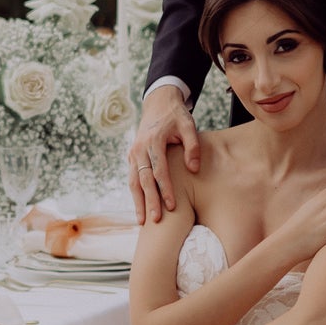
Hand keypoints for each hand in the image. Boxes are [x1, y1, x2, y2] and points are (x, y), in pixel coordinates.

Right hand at [127, 84, 200, 223]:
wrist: (158, 103)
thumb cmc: (176, 116)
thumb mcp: (189, 125)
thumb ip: (192, 147)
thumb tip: (193, 169)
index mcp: (153, 141)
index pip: (159, 171)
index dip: (166, 190)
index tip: (173, 206)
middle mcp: (139, 148)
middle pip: (144, 180)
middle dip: (149, 202)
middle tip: (155, 220)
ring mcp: (133, 153)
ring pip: (133, 181)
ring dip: (138, 202)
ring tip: (142, 221)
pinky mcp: (132, 156)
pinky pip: (132, 178)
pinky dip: (135, 193)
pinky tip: (140, 208)